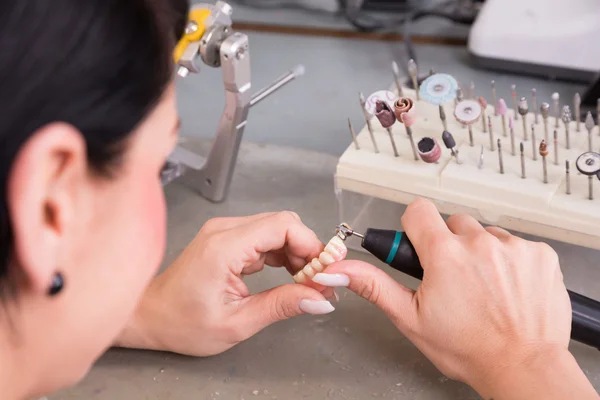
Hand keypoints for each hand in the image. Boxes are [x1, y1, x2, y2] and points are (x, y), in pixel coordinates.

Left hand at [115, 211, 335, 355]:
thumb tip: (320, 299)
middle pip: (283, 223)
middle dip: (308, 250)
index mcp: (224, 247)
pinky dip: (283, 253)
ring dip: (297, 252)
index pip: (282, 225)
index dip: (311, 244)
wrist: (150, 317)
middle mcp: (225, 230)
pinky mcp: (227, 239)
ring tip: (306, 282)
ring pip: (277, 228)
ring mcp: (225, 232)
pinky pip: (265, 237)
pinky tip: (290, 275)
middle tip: (319, 280)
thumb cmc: (182, 323)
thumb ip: (282, 306)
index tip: (325, 270)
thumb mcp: (237, 323)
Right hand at [312, 199, 597, 398]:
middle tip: (454, 279)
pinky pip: (516, 244)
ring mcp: (514, 247)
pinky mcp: (540, 254)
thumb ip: (374, 285)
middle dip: (449, 244)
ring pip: (486, 233)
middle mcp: (479, 242)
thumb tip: (339, 268)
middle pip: (454, 223)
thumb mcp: (411, 318)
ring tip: (484, 287)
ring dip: (481, 253)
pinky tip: (508, 288)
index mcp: (444, 254)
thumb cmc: (468, 348)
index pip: (419, 210)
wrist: (524, 367)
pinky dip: (510, 261)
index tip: (422, 246)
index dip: (416, 227)